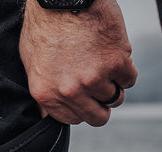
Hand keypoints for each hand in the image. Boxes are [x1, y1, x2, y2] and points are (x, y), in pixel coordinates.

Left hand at [20, 0, 137, 125]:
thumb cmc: (45, 22)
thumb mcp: (32, 62)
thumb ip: (44, 90)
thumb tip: (48, 112)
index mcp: (47, 93)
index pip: (73, 120)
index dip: (83, 108)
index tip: (86, 98)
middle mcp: (70, 91)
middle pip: (98, 117)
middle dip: (101, 104)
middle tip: (101, 85)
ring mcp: (94, 78)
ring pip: (115, 97)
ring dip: (113, 82)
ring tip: (104, 62)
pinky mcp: (116, 63)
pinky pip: (129, 79)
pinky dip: (126, 68)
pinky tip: (115, 54)